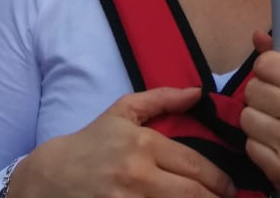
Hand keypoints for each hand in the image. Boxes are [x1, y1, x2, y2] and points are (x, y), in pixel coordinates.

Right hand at [11, 87, 235, 197]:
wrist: (50, 178)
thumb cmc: (91, 142)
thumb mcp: (123, 111)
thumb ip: (163, 99)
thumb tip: (198, 92)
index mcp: (144, 145)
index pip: (194, 166)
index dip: (219, 179)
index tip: (230, 187)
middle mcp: (139, 177)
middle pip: (192, 195)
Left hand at [241, 32, 279, 197]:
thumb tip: (256, 35)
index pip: (264, 63)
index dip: (265, 71)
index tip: (274, 81)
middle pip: (251, 90)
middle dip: (260, 98)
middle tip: (277, 108)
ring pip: (246, 119)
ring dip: (257, 124)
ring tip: (276, 129)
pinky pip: (250, 147)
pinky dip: (260, 148)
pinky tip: (277, 148)